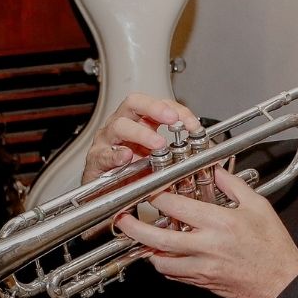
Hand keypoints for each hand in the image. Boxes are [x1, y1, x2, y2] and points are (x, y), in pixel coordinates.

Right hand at [82, 94, 200, 183]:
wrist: (105, 193)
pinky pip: (104, 154)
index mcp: (139, 121)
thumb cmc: (130, 172)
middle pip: (134, 103)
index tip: (193, 124)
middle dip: (155, 108)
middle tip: (172, 119)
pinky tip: (127, 157)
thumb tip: (201, 153)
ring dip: (141, 133)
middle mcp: (121, 124)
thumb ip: (175, 154)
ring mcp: (107, 140)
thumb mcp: (157, 160)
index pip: (160, 104)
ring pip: (119, 126)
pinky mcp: (96, 160)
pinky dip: (116, 155)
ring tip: (157, 143)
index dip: (178, 110)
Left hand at [114, 168, 297, 297]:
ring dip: (147, 248)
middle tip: (123, 219)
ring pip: (160, 260)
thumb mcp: (257, 206)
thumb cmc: (272, 244)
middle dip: (134, 228)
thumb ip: (232, 185)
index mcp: (218, 223)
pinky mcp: (202, 281)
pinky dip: (164, 263)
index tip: (149, 189)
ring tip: (142, 237)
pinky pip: (173, 274)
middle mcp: (205, 246)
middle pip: (157, 237)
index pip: (175, 206)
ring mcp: (201, 267)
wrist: (280, 280)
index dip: (156, 195)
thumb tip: (215, 170)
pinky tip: (164, 253)